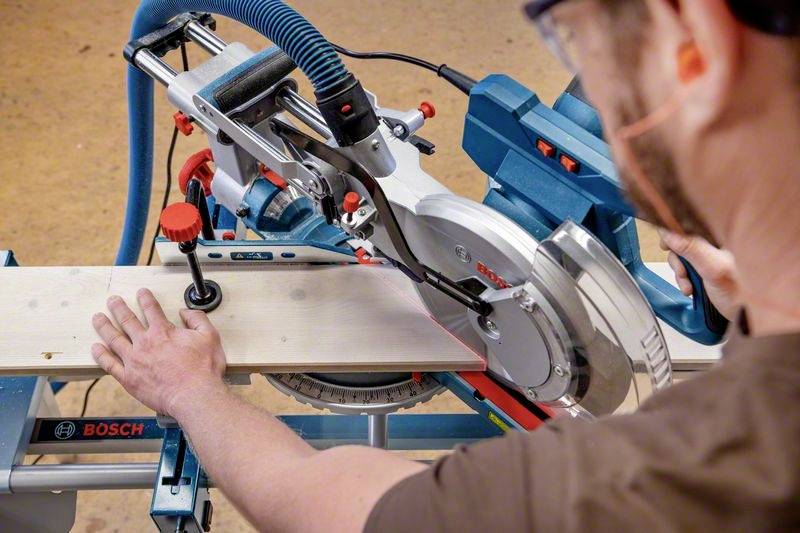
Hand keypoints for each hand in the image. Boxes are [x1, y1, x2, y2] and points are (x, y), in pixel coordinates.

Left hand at [91, 288, 226, 415]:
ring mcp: (134, 361)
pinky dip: (101, 355)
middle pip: (127, 320)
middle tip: (112, 300)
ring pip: (114, 339)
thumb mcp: (209, 336)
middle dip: (119, 308)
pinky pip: (109, 364)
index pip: (151, 309)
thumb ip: (197, 319)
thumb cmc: (202, 370)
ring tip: (97, 318)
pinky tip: (96, 348)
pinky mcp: (128, 378)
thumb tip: (186, 312)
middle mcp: (145, 343)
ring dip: (104, 326)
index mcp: (163, 331)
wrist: (193, 396)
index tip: (141, 292)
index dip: (145, 298)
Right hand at [658, 229, 739, 320]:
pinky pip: (688, 270)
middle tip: (682, 273)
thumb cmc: (741, 292)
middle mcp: (716, 245)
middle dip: (678, 261)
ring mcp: (711, 258)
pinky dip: (685, 281)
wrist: (745, 315)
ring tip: (689, 287)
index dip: (676, 232)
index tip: (666, 245)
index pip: (692, 225)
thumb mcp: (713, 268)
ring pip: (684, 258)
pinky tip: (691, 289)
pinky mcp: (707, 271)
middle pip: (684, 242)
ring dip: (681, 274)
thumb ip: (691, 248)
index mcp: (721, 236)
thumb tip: (669, 232)